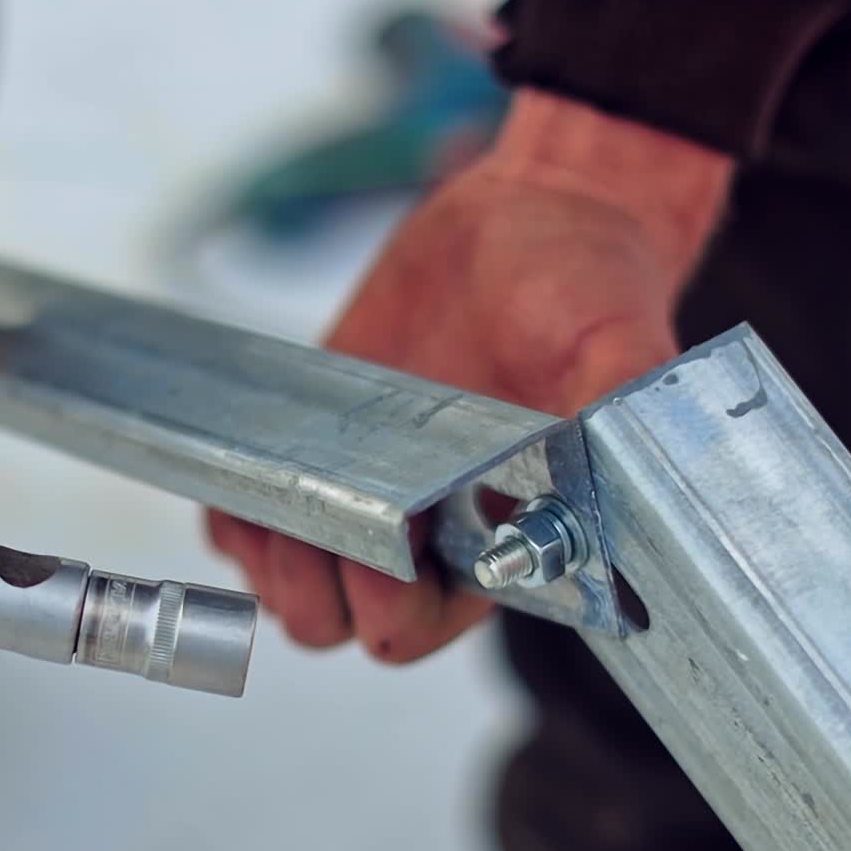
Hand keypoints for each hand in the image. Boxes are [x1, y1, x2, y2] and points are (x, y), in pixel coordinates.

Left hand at [209, 89, 733, 662]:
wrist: (526, 223)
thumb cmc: (582, 285)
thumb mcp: (612, 336)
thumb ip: (613, 401)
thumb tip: (613, 456)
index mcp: (496, 540)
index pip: (422, 626)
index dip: (389, 605)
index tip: (385, 542)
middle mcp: (426, 536)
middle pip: (341, 622)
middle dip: (317, 588)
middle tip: (320, 522)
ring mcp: (363, 500)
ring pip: (288, 587)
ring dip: (270, 560)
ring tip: (280, 499)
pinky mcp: (315, 458)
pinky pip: (249, 526)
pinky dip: (236, 518)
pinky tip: (248, 479)